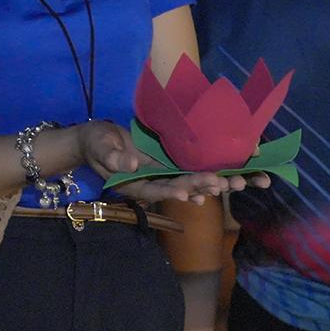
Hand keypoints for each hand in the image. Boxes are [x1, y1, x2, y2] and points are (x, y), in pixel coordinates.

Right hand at [78, 120, 267, 204]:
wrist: (97, 139)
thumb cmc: (95, 142)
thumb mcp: (100, 147)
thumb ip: (113, 157)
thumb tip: (132, 164)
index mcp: (133, 183)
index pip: (154, 188)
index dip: (170, 190)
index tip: (185, 191)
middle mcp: (150, 183)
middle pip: (178, 187)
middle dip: (200, 186)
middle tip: (222, 184)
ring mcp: (160, 175)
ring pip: (188, 181)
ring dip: (210, 184)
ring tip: (233, 184)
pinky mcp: (166, 165)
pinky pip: (187, 172)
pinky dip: (204, 179)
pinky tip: (223, 184)